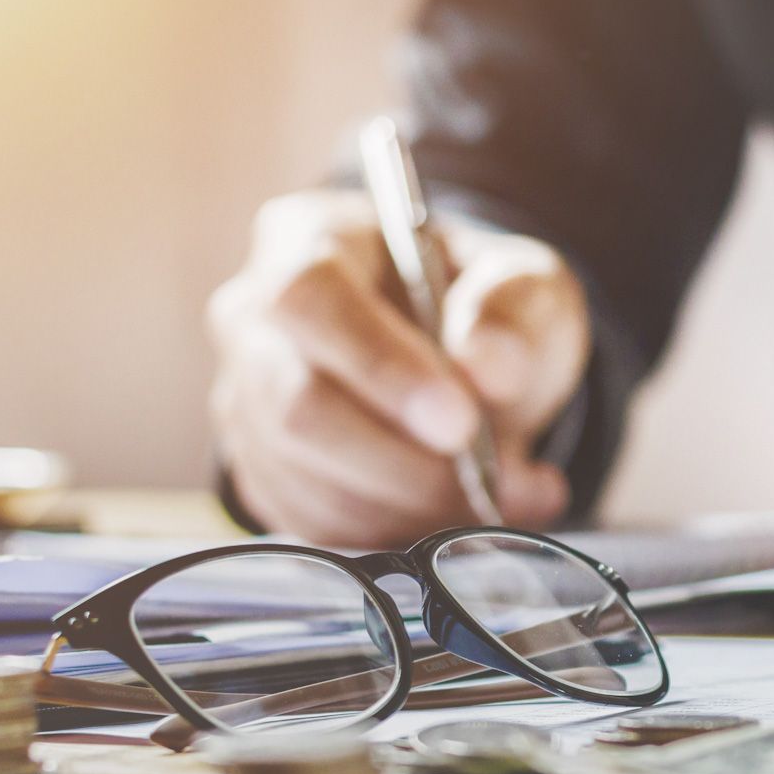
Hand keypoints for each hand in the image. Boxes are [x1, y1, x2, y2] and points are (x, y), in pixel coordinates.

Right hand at [208, 189, 590, 545]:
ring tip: (503, 496)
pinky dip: (396, 533)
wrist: (472, 361)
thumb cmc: (484, 307)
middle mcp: (254, 321)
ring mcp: (247, 401)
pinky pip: (314, 524)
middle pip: (297, 406)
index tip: (460, 421)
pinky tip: (459, 514)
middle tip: (498, 479)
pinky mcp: (263, 472)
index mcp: (305, 239)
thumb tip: (490, 368)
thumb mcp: (527, 284)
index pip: (311, 298)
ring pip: (307, 479)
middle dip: (406, 462)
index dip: (380, 366)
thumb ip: (513, 311)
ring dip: (413, 506)